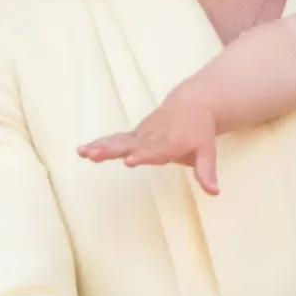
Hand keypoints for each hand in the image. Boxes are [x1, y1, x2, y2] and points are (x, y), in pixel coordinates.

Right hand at [77, 96, 219, 193]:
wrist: (193, 103)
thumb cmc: (200, 130)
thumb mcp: (207, 149)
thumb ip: (206, 170)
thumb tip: (214, 191)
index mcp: (170, 142)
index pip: (155, 150)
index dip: (143, 155)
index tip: (130, 160)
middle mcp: (152, 137)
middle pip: (131, 144)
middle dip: (113, 150)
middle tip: (96, 155)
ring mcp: (141, 134)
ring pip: (119, 141)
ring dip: (100, 147)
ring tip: (83, 153)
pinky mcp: (134, 135)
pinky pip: (115, 139)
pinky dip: (98, 143)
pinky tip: (81, 150)